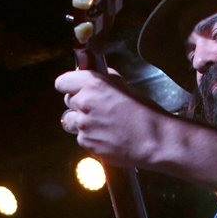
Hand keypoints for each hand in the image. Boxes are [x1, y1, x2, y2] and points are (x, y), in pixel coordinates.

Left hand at [54, 69, 169, 166]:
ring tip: (103, 123)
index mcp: (93, 84)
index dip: (69, 85)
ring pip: (72, 120)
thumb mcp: (126, 86)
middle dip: (79, 103)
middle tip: (98, 107)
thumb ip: (105, 79)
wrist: (154, 141)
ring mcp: (83, 125)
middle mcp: (84, 103)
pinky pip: (81, 137)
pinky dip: (91, 137)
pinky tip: (108, 136)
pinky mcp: (86, 143)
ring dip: (82, 121)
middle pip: (68, 100)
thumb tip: (96, 73)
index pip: (62, 82)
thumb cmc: (145, 113)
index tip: (76, 88)